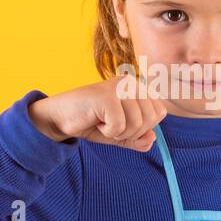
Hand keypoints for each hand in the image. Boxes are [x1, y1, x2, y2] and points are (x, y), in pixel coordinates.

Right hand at [27, 74, 167, 151]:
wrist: (61, 117)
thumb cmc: (91, 122)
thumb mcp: (119, 134)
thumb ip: (138, 138)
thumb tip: (152, 138)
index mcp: (138, 87)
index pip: (159, 112)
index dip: (143, 127)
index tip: (122, 124)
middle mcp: (131, 82)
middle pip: (151, 119)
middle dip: (132, 132)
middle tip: (111, 125)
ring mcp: (119, 87)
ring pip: (137, 124)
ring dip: (118, 133)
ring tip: (103, 122)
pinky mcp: (107, 96)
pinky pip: (120, 126)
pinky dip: (107, 132)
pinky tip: (96, 121)